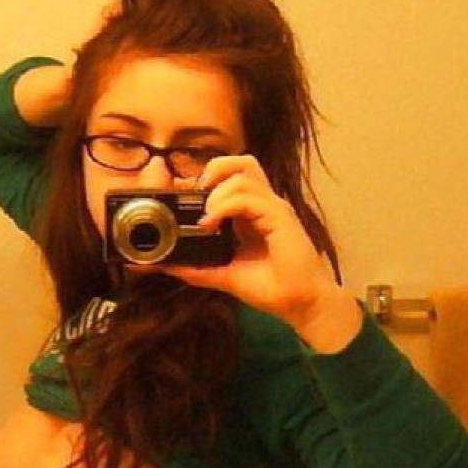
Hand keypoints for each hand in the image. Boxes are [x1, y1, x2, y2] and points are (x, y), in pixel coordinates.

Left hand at [129, 155, 359, 343]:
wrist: (301, 305)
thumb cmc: (272, 289)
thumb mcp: (225, 275)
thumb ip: (197, 268)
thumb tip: (165, 265)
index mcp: (251, 214)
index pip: (230, 178)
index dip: (204, 180)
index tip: (180, 195)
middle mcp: (263, 205)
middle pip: (241, 163)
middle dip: (212, 170)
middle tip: (195, 195)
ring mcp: (273, 208)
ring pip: (244, 172)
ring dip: (216, 191)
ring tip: (205, 218)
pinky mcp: (280, 217)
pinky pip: (249, 196)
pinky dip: (225, 204)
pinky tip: (212, 223)